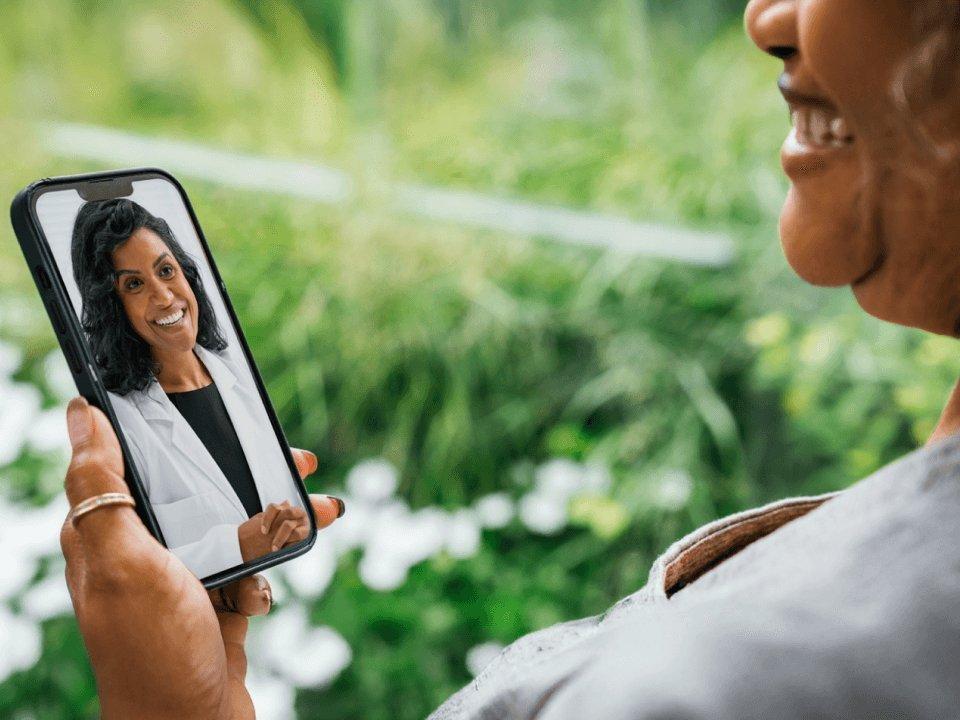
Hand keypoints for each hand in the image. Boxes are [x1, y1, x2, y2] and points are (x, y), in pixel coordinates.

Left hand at [61, 396, 343, 719]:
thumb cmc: (153, 653)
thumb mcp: (125, 565)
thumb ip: (101, 492)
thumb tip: (79, 417)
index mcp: (106, 533)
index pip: (123, 459)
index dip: (158, 425)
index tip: (202, 399)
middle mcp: (141, 551)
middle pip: (192, 486)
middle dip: (242, 467)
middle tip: (291, 458)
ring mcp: (181, 577)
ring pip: (231, 520)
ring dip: (275, 509)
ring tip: (318, 503)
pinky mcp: (216, 600)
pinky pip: (252, 559)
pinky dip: (277, 552)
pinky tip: (291, 557)